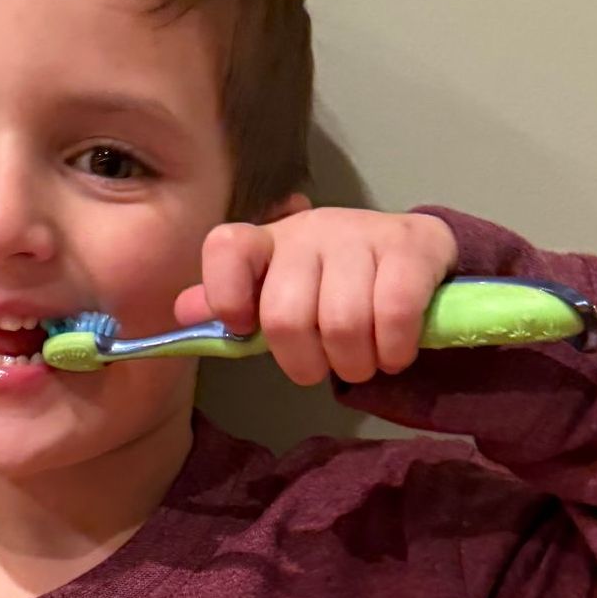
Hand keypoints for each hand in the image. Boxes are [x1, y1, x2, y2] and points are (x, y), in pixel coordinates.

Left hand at [171, 206, 457, 385]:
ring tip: (364, 361)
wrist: (414, 256)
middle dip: (306, 363)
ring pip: (342, 322)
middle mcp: (310, 230)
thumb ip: (231, 304)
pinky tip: (394, 353)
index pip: (225, 247)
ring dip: (354, 363)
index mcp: (268, 242)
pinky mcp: (410, 247)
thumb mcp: (278, 293)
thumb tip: (182, 313)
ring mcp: (361, 233)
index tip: (248, 330)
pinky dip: (392, 350)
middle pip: (285, 314)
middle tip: (327, 367)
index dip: (227, 297)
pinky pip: (393, 314)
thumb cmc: (335, 286)